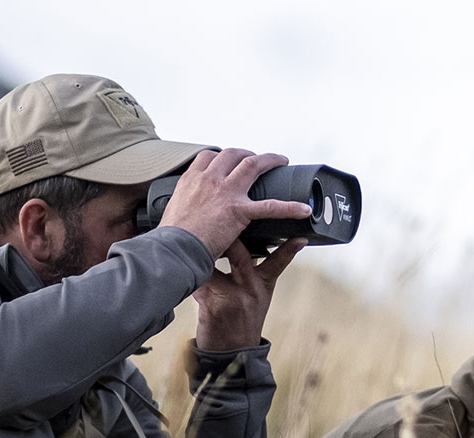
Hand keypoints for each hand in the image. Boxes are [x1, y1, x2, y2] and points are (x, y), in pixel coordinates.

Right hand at [159, 148, 311, 257]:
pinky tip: (303, 209)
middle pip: (232, 155)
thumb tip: (185, 217)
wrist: (173, 249)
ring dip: (269, 160)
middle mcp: (208, 179)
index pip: (208, 157)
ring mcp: (225, 192)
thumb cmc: (170, 239)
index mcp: (191, 179)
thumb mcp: (171, 213)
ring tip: (281, 161)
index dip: (221, 157)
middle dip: (246, 154)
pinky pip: (270, 206)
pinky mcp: (238, 210)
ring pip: (252, 165)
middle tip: (256, 159)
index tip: (228, 161)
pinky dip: (289, 207)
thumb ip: (181, 208)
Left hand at [193, 238, 304, 350]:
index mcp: (263, 286)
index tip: (299, 236)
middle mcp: (250, 289)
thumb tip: (242, 250)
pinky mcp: (213, 304)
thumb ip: (252, 275)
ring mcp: (232, 296)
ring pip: (215, 264)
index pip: (278, 261)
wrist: (231, 354)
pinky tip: (183, 268)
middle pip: (241, 254)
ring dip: (203, 253)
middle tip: (217, 227)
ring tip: (193, 243)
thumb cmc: (241, 325)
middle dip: (227, 237)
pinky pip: (199, 280)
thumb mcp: (257, 300)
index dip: (288, 248)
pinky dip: (190, 273)